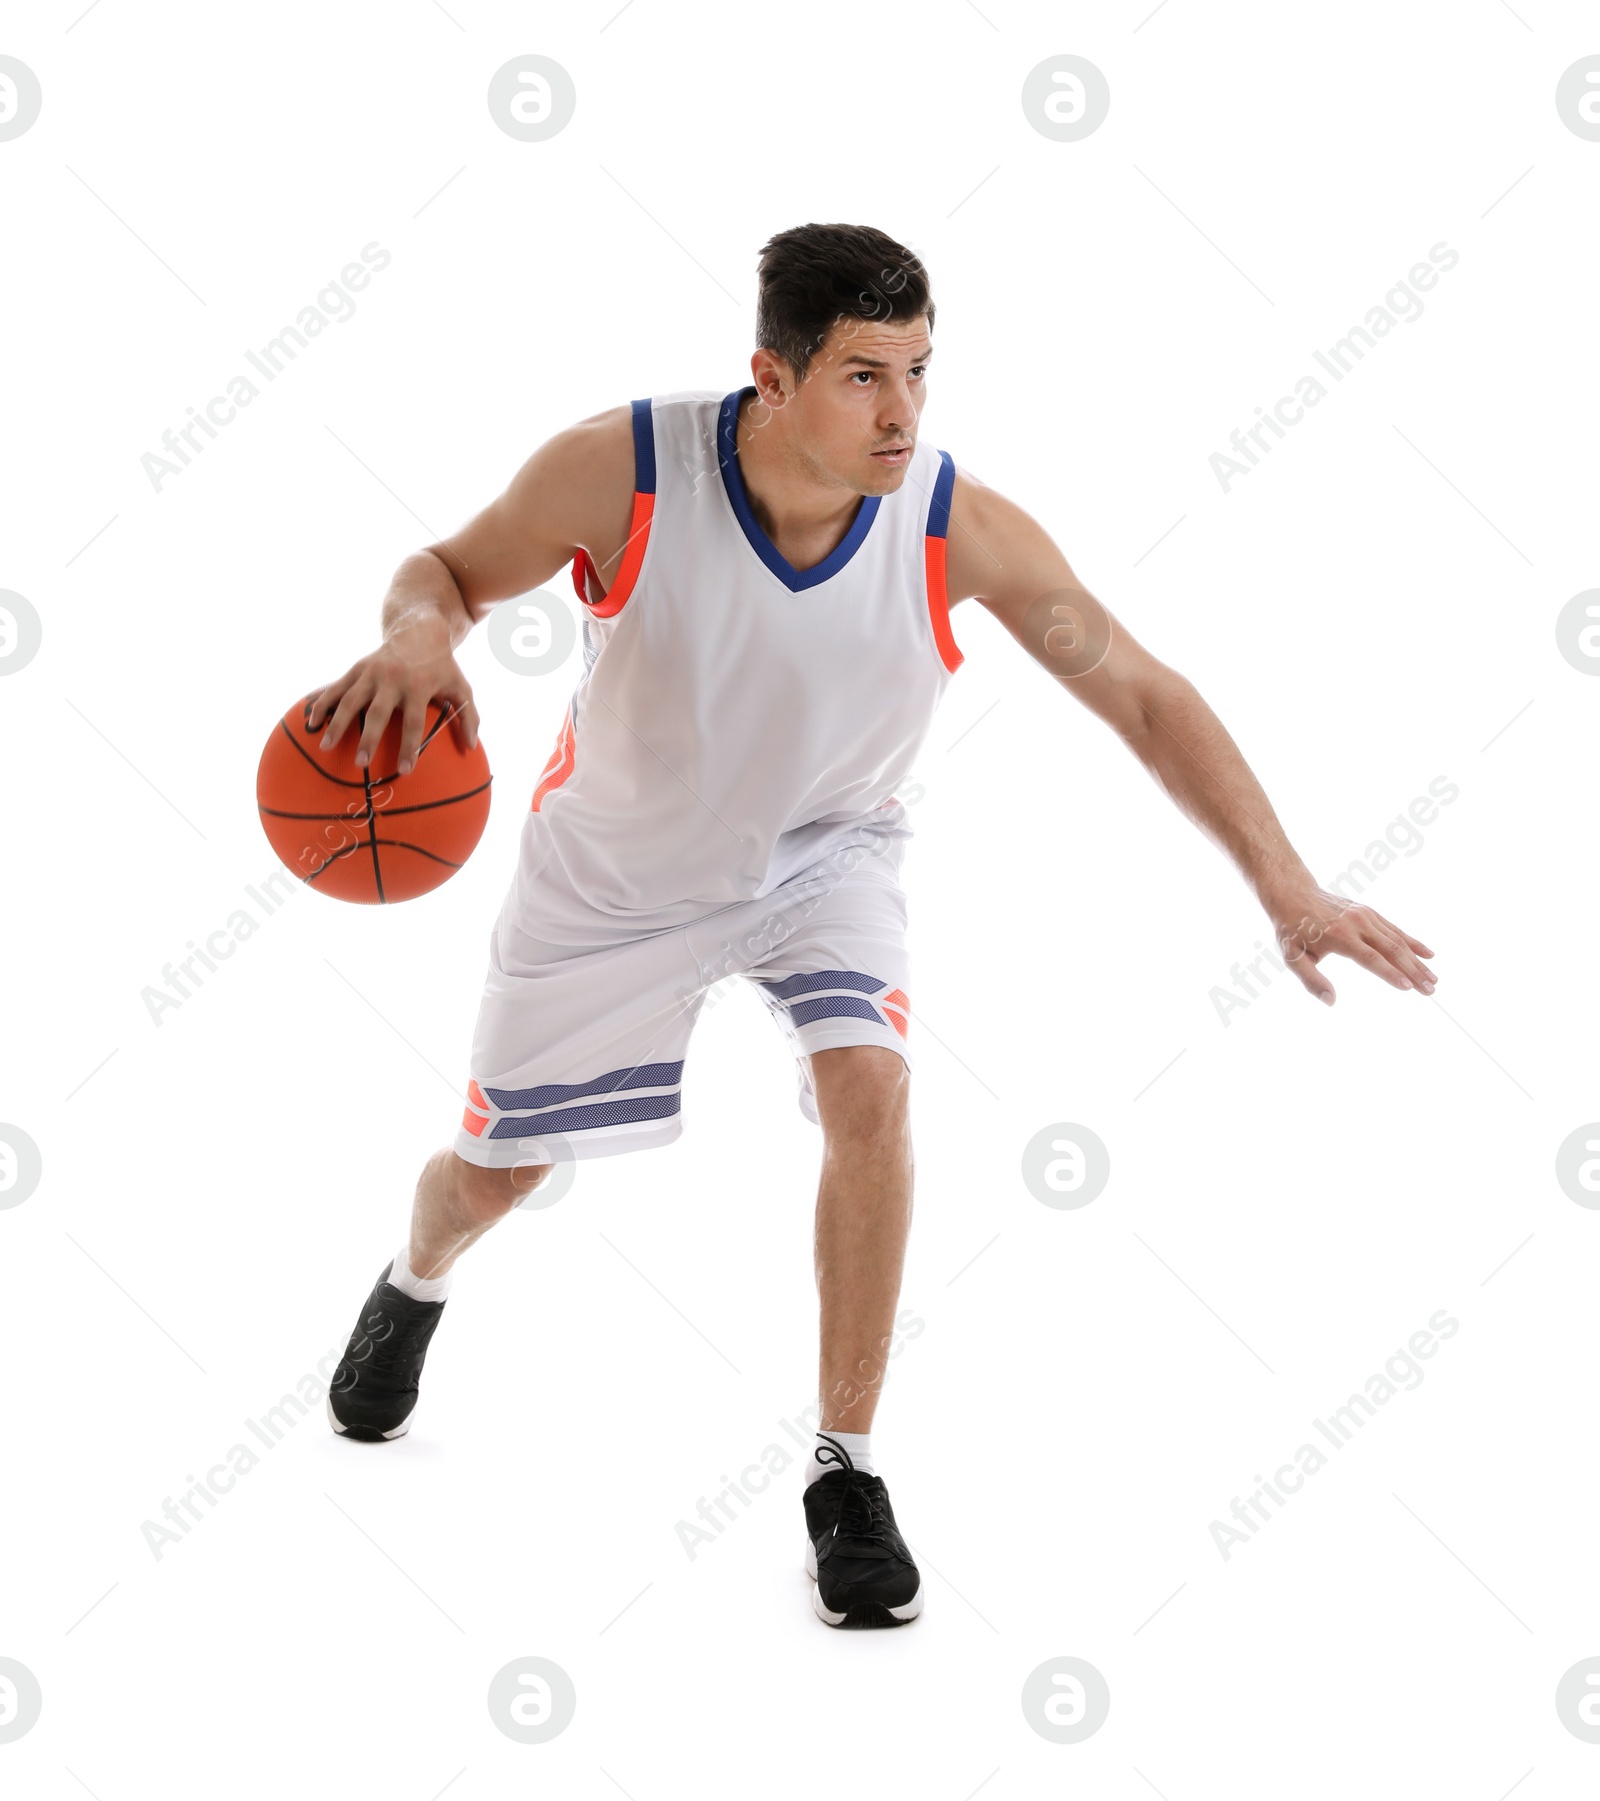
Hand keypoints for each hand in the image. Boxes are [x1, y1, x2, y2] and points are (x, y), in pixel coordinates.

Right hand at [306, 625, 479, 774]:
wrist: (418, 630)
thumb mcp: (461, 687)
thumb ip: (469, 717)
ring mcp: (371, 672)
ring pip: (350, 700)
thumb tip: (472, 747)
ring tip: (326, 747)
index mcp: (418, 686)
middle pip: (378, 712)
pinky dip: (322, 704)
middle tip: (361, 763)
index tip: (405, 770)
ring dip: (337, 724)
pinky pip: (335, 688)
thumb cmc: (441, 666)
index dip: (409, 747)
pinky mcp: (356, 668)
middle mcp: (392, 679)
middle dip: (368, 738)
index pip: (413, 722)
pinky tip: (312, 724)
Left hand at [1265, 883, 1435, 1006]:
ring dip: (1417, 960)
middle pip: (1392, 949)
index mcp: (1340, 936)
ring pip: (1398, 940)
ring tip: (1433, 980)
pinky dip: (1413, 942)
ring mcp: (1366, 916)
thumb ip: (1311, 980)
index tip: (1409, 988)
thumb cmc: (1291, 930)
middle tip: (1430, 991)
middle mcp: (1357, 924)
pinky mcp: (1369, 912)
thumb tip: (1331, 1001)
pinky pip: (1395, 929)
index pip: (1371, 958)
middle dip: (1413, 972)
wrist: (1293, 894)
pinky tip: (1428, 954)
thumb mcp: (1292, 957)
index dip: (1391, 974)